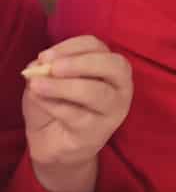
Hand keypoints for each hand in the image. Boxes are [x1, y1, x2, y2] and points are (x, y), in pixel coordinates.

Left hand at [22, 37, 132, 191]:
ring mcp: (114, 110)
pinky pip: (77, 115)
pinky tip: (40, 101)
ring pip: (97, 92)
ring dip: (64, 87)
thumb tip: (41, 65)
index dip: (71, 47)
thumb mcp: (47, 81)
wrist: (53, 144)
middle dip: (81, 63)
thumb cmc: (55, 106)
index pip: (98, 47)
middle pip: (114, 66)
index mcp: (108, 67)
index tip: (45, 56)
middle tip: (53, 68)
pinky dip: (54, 105)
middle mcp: (120, 86)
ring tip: (38, 86)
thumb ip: (45, 70)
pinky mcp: (99, 131)